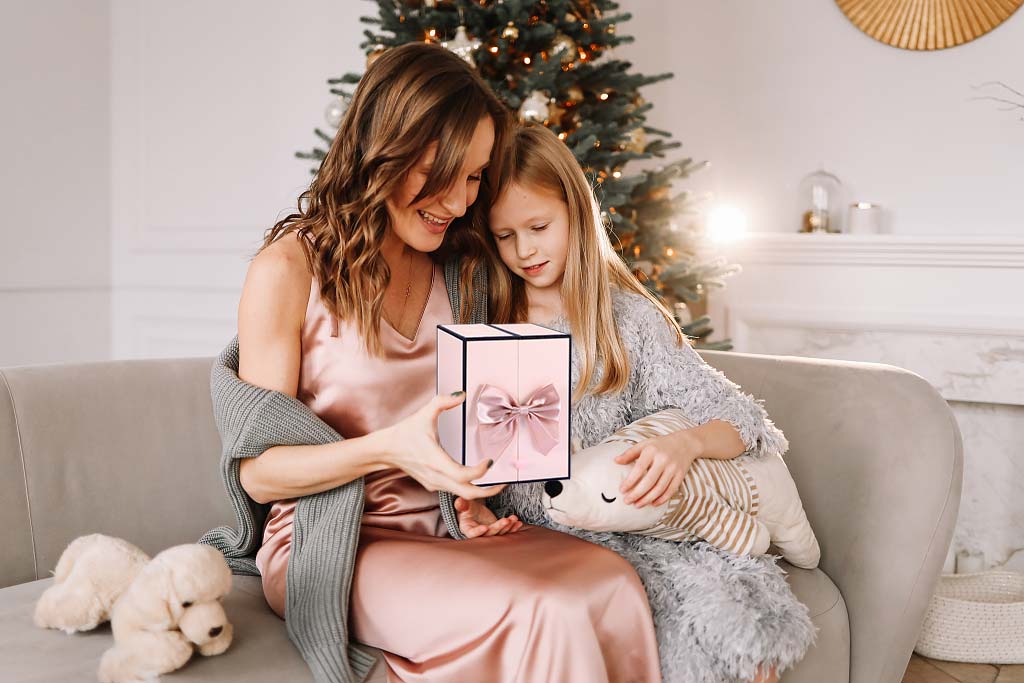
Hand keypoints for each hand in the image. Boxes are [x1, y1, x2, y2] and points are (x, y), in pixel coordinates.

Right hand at [379, 392, 505, 500]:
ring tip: (496, 481)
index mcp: (436, 461)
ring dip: (481, 491)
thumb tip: (461, 394)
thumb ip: (443, 401)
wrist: (386, 450)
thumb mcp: (424, 414)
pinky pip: (456, 492)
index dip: (481, 471)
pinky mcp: (434, 485)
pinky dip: (470, 489)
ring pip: (463, 496)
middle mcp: (437, 477)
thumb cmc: (405, 433)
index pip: (464, 476)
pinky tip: (478, 479)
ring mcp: (435, 484)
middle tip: (504, 481)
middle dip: (489, 490)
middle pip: (469, 494)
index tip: (491, 460)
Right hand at [454, 497, 524, 537]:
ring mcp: (489, 532)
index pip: (472, 533)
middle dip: (498, 527)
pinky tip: (518, 523)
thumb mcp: (464, 505)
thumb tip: (459, 502)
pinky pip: (506, 531)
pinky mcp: (497, 530)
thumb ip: (462, 505)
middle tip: (506, 521)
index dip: (479, 532)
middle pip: (489, 533)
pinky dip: (513, 528)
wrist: (474, 510)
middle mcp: (479, 533)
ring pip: (499, 532)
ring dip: (507, 527)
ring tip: (513, 519)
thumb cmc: (467, 508)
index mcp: (468, 529)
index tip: (485, 527)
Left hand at [614, 430, 700, 507]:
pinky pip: (671, 490)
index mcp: (651, 451)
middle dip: (637, 494)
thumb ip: (630, 453)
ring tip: (637, 505)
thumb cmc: (660, 445)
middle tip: (627, 501)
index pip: (639, 469)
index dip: (630, 481)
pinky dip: (661, 499)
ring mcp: (673, 468)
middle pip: (649, 481)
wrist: (685, 443)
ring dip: (647, 499)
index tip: (622, 490)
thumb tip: (615, 461)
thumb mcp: (644, 445)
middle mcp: (663, 460)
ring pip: (660, 488)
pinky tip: (652, 503)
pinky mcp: (680, 475)